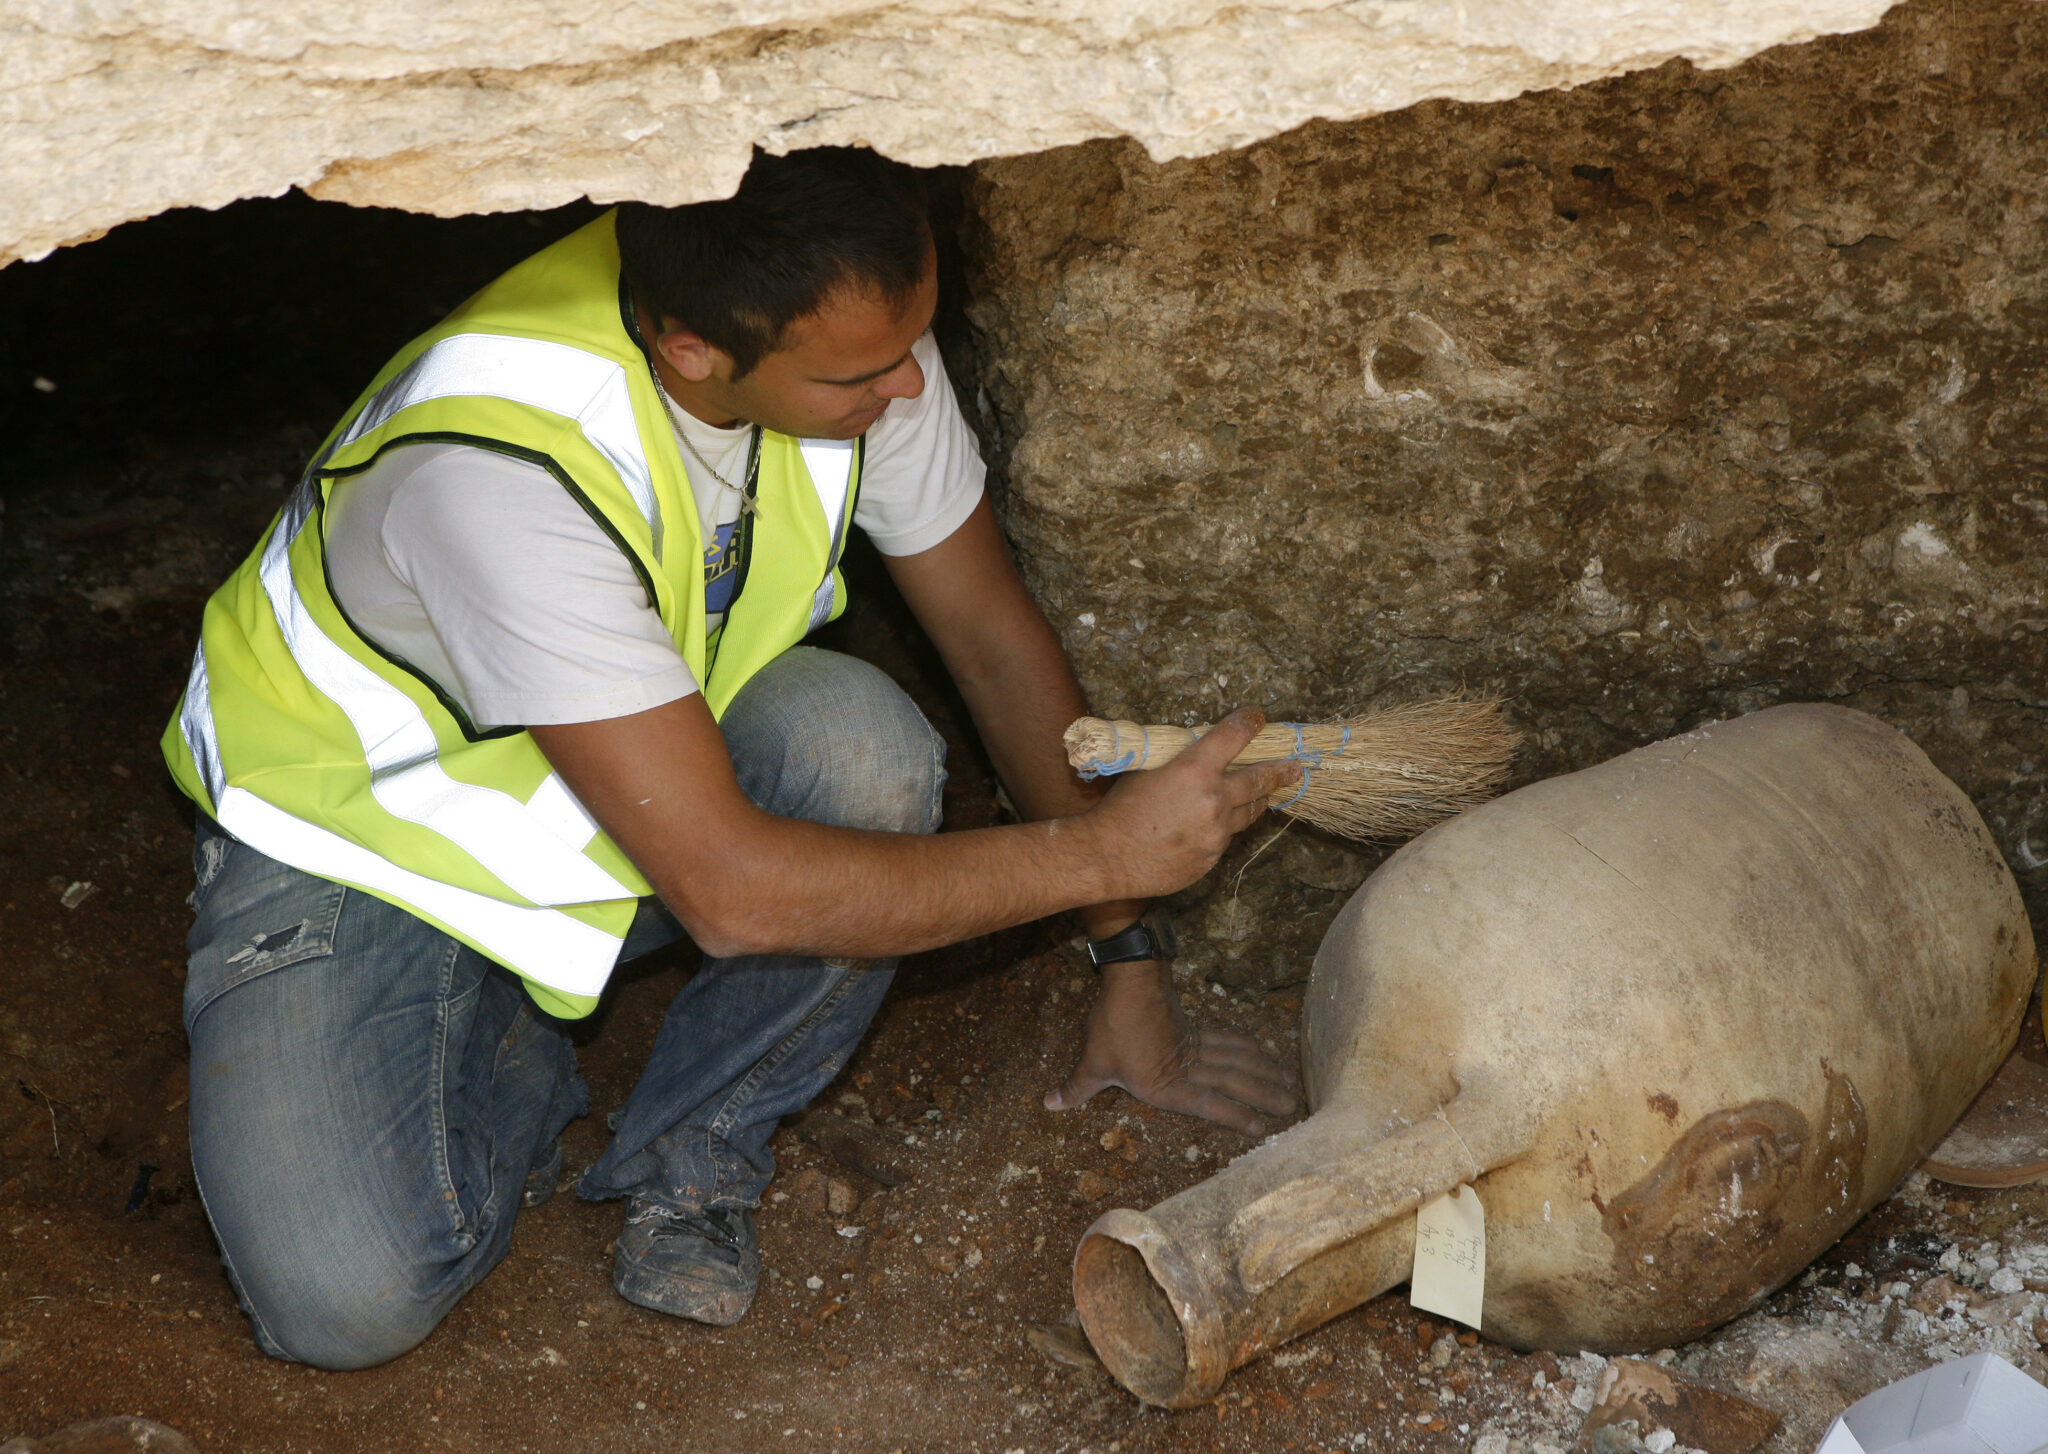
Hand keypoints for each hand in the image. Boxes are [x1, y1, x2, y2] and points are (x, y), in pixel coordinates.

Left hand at [1043, 959, 1299, 1135]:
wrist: (1129, 979)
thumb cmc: (1112, 1023)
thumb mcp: (1092, 1061)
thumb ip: (1077, 1087)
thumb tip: (1049, 1104)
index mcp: (1166, 1084)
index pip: (1208, 1104)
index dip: (1236, 1116)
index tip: (1262, 1128)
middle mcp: (1187, 1065)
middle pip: (1233, 1081)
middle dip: (1263, 1095)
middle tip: (1292, 1106)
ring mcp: (1195, 1044)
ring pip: (1237, 1060)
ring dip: (1263, 1072)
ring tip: (1288, 1082)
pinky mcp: (1194, 1026)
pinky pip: (1228, 1039)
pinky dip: (1248, 1046)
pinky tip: (1264, 1049)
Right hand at [1086, 709, 1301, 901]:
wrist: (1105, 857)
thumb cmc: (1118, 810)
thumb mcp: (1146, 770)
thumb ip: (1178, 762)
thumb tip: (1197, 753)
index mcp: (1194, 770)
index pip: (1233, 736)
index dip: (1249, 722)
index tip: (1258, 717)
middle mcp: (1213, 801)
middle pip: (1259, 781)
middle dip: (1280, 771)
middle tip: (1295, 767)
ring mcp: (1216, 834)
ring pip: (1248, 813)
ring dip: (1256, 800)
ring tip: (1266, 794)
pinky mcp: (1211, 858)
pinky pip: (1224, 839)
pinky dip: (1220, 829)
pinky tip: (1208, 828)